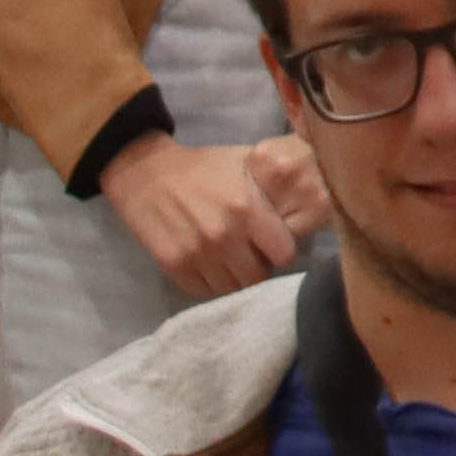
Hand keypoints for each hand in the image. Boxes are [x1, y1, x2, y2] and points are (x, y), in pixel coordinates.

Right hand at [102, 130, 323, 302]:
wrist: (144, 172)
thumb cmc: (202, 167)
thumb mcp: (244, 164)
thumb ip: (273, 190)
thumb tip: (311, 203)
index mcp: (246, 208)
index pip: (285, 254)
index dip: (282, 250)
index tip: (274, 244)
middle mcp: (223, 234)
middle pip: (259, 277)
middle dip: (259, 267)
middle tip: (251, 254)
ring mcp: (197, 253)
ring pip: (232, 289)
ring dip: (234, 278)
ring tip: (230, 259)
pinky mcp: (174, 266)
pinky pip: (205, 291)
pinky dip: (210, 282)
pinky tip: (208, 263)